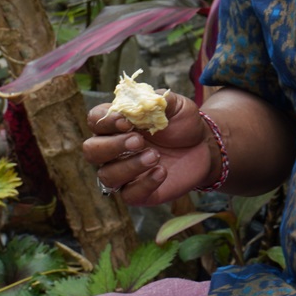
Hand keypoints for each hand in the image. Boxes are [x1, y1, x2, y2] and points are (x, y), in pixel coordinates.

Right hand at [82, 92, 214, 207]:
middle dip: (112, 146)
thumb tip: (145, 100)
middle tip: (138, 141)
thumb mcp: (176, 106)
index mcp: (116, 125)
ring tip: (155, 156)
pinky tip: (161, 172)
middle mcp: (113, 150)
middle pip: (92, 150)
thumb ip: (159, 100)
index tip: (126, 121)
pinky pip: (129, 195)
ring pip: (107, 175)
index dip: (106, 121)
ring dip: (129, 166)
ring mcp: (124, 173)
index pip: (95, 121)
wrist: (203, 147)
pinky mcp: (138, 192)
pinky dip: (144, 184)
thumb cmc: (182, 124)